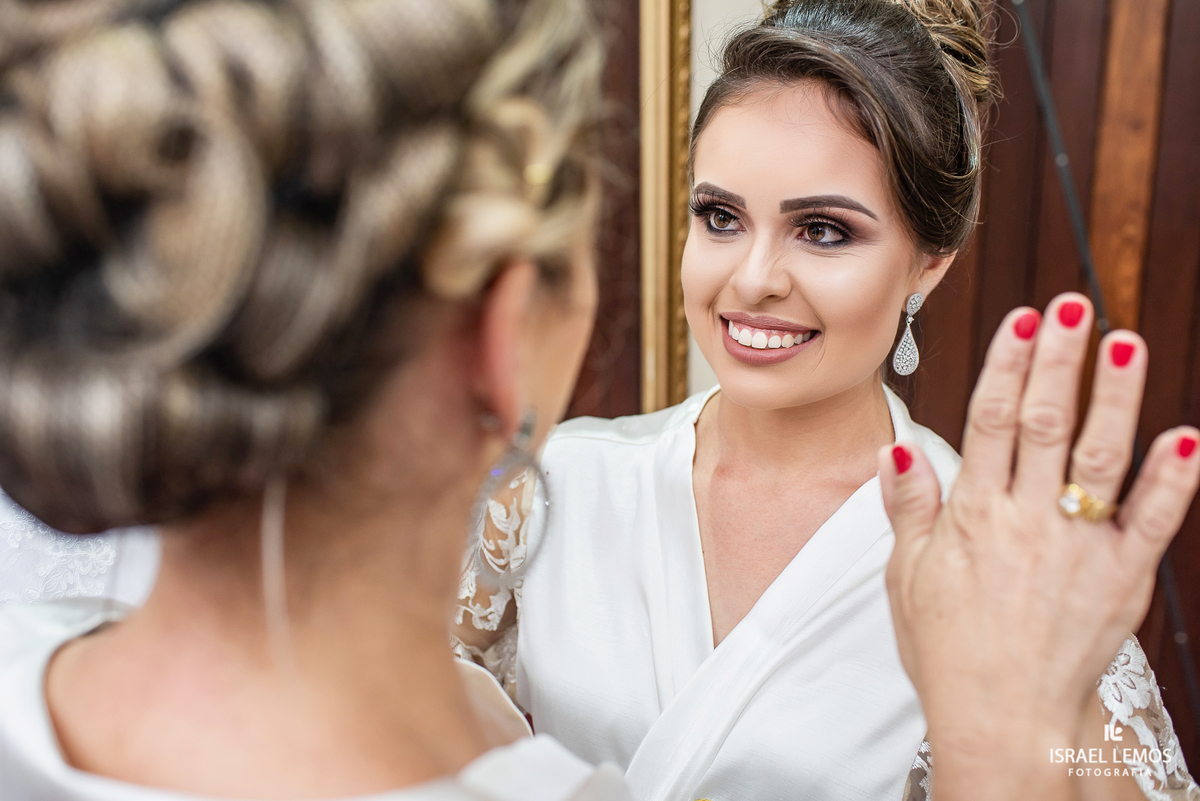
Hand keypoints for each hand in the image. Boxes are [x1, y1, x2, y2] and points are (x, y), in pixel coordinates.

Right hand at [879, 293, 1199, 799]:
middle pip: (1046, 423)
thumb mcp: (908, 575)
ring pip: (1101, 458)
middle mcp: (1026, 521)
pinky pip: (1152, 523)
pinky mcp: (1122, 580)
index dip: (1008, 365)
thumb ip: (909, 507)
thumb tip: (898, 449)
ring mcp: (1078, 549)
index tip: (1025, 321)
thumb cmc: (950, 649)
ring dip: (1116, 397)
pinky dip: (1172, 479)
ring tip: (1126, 343)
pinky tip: (1185, 437)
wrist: (1001, 719)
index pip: (991, 421)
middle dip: (1061, 360)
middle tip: (1076, 307)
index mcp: (974, 516)